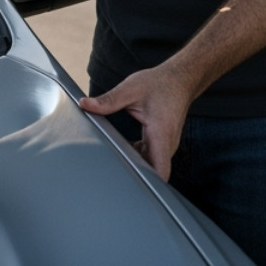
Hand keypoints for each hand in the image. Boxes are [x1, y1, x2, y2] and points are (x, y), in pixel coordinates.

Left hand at [79, 64, 194, 181]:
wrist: (179, 79)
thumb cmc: (160, 83)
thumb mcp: (131, 89)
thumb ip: (108, 100)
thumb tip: (85, 104)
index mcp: (160, 134)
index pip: (161, 172)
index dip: (148, 184)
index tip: (129, 186)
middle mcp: (167, 144)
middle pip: (153, 172)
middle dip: (134, 176)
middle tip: (110, 173)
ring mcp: (166, 145)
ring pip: (152, 166)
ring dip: (135, 165)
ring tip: (114, 161)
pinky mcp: (162, 143)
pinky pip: (150, 157)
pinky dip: (138, 156)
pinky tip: (123, 149)